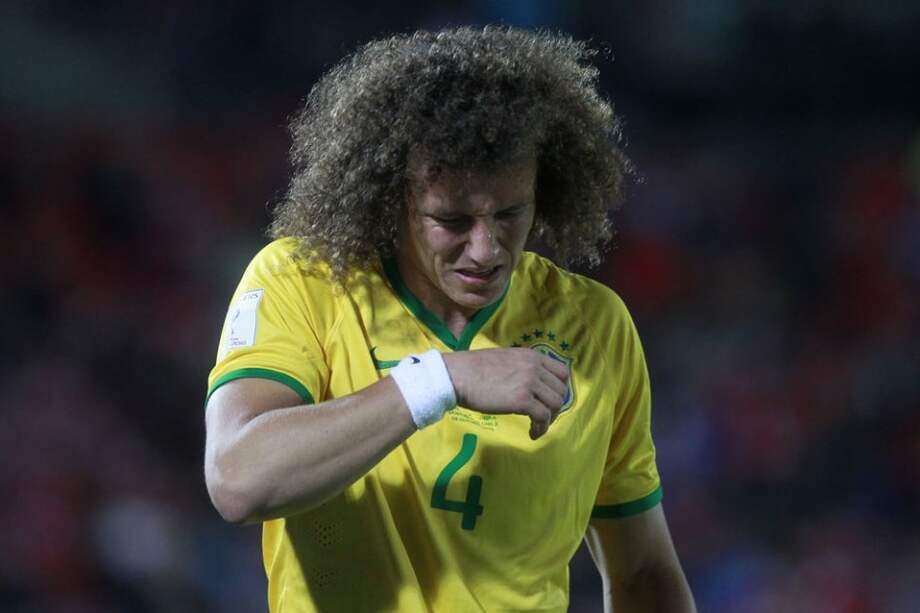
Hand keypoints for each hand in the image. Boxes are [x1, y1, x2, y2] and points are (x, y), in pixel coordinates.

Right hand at [442, 348, 569, 438]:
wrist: (458, 375)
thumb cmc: (474, 368)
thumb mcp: (506, 358)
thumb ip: (522, 367)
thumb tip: (531, 382)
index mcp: (532, 356)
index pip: (562, 372)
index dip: (560, 388)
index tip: (551, 399)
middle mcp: (534, 367)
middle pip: (561, 390)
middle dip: (555, 406)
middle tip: (543, 416)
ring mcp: (529, 383)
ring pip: (555, 404)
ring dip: (549, 419)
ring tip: (537, 426)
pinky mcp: (522, 400)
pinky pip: (542, 417)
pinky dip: (541, 428)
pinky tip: (532, 433)